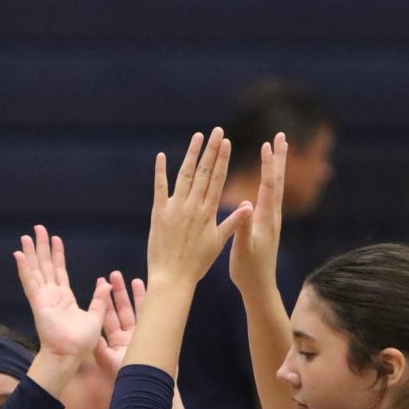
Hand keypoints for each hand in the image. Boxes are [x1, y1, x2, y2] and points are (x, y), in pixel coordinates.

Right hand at [13, 225, 107, 361]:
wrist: (69, 355)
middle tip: (38, 229)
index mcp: (64, 297)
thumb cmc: (80, 343)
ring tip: (26, 236)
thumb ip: (99, 299)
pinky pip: (30, 282)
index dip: (57, 255)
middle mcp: (51, 295)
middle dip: (42, 247)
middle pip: (45, 265)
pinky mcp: (38, 303)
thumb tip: (106, 282)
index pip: (59, 271)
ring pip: (35, 270)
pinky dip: (24, 268)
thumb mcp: (95, 317)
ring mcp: (43, 298)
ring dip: (31, 253)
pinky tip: (19, 254)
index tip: (55, 239)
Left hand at [95, 271, 193, 408]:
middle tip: (113, 275)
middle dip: (117, 293)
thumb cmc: (127, 379)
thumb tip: (89, 332)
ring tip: (130, 279)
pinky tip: (148, 289)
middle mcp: (129, 337)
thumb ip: (98, 347)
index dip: (104, 301)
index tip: (101, 284)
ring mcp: (143, 336)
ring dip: (133, 295)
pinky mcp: (155, 336)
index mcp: (116, 342)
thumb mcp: (108, 362)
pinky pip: (151, 316)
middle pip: (122, 310)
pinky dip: (148, 303)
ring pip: (137, 311)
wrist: (149, 389)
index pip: (108, 317)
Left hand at [148, 128, 251, 287]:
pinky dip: (160, 171)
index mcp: (208, 213)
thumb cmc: (197, 264)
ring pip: (185, 175)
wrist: (173, 278)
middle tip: (217, 130)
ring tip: (198, 136)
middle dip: (212, 150)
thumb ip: (232, 222)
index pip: (218, 180)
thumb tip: (249, 206)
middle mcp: (193, 207)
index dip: (223, 160)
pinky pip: (160, 188)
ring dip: (191, 154)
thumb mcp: (217, 243)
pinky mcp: (159, 214)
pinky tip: (161, 156)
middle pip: (204, 172)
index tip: (227, 143)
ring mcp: (175, 208)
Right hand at [229, 132, 286, 296]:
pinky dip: (270, 180)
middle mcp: (273, 216)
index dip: (268, 165)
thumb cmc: (248, 271)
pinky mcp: (268, 225)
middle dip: (279, 158)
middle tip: (281, 136)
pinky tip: (267, 176)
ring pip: (277, 187)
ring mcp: (272, 220)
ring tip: (277, 148)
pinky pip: (271, 196)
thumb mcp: (242, 249)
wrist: (259, 287)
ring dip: (277, 166)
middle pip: (278, 181)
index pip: (269, 186)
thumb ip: (243, 228)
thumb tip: (247, 207)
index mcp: (266, 219)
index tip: (267, 144)